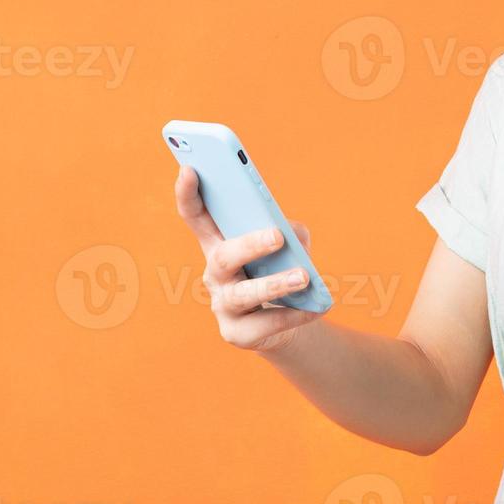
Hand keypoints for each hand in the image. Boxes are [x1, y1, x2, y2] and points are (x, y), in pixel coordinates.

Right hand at [173, 165, 322, 354]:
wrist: (287, 320)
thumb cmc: (281, 270)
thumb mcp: (288, 246)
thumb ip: (291, 232)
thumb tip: (291, 234)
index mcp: (221, 243)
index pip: (197, 217)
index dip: (188, 194)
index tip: (189, 169)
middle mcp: (215, 273)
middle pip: (223, 256)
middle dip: (249, 244)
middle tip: (277, 236)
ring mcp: (222, 305)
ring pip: (242, 294)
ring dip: (274, 284)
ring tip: (303, 277)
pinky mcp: (236, 333)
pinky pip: (264, 324)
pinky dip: (293, 314)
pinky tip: (315, 307)